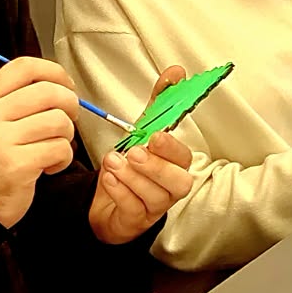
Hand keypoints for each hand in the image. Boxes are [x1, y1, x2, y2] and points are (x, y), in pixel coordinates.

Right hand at [0, 55, 79, 228]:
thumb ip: (19, 97)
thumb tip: (64, 83)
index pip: (24, 67)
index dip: (54, 72)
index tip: (67, 86)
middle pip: (49, 91)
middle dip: (70, 105)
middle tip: (69, 120)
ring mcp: (0, 141)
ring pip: (59, 121)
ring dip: (67, 136)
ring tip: (54, 147)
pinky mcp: (16, 165)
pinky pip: (60, 149)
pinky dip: (63, 159)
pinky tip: (50, 166)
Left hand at [90, 65, 196, 244]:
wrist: (107, 200)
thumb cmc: (131, 165)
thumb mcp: (142, 131)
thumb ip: (159, 102)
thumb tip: (176, 72)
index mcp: (175, 163)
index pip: (184, 157)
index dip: (171, 147)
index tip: (156, 136)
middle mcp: (171, 186)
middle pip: (178, 182)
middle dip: (156, 166)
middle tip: (133, 152)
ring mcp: (156, 206)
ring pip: (154, 196)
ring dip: (132, 177)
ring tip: (112, 162)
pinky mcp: (138, 220)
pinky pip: (133, 208)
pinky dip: (120, 192)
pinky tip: (108, 179)